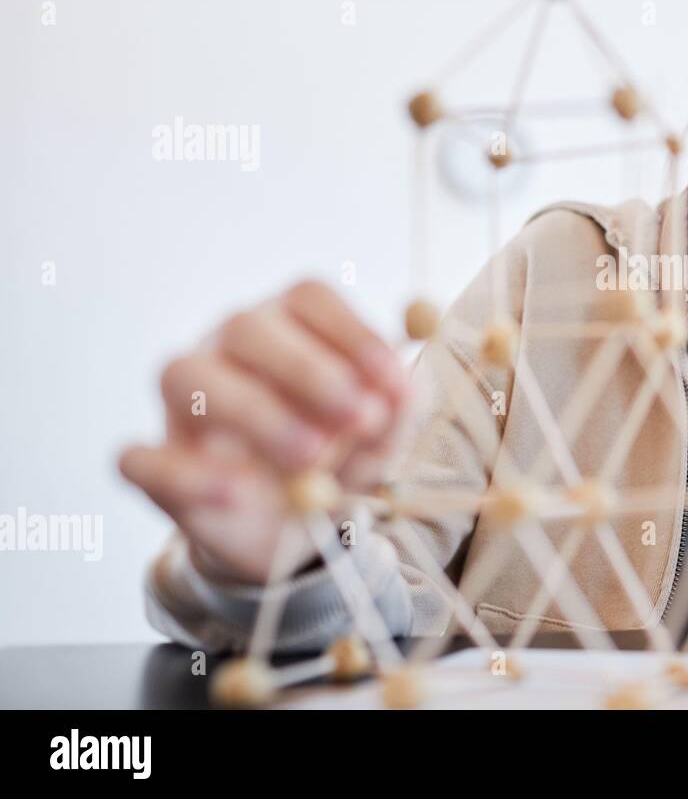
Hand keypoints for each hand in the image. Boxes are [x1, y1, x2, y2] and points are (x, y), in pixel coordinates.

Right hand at [118, 280, 408, 584]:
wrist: (297, 533)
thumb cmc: (342, 457)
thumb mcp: (384, 436)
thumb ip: (397, 411)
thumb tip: (405, 392)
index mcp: (288, 324)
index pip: (308, 298)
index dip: (353, 333)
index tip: (394, 381)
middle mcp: (227, 347)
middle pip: (248, 326)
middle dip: (308, 370)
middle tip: (358, 417)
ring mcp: (182, 401)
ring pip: (186, 375)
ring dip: (254, 412)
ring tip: (311, 457)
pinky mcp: (157, 463)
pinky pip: (140, 458)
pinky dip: (185, 475)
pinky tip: (235, 494)